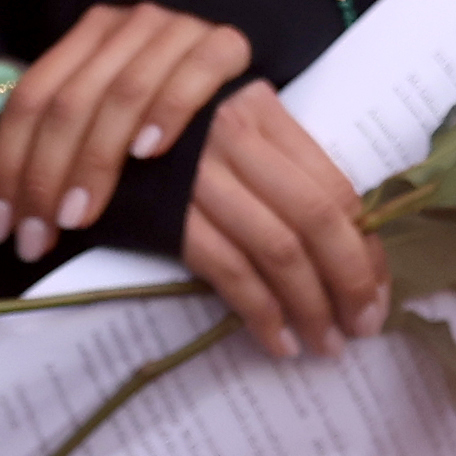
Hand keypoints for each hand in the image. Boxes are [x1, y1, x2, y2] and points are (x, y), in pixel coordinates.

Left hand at [0, 0, 251, 264]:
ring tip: (78, 217)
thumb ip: (77, 120)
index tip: (1, 223)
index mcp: (84, 38)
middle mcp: (120, 28)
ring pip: (119, 95)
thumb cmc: (172, 70)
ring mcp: (172, 31)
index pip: (30, 100)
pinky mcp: (224, 41)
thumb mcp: (116, 79)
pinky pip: (191, 77)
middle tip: (36, 235)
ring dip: (94, 162)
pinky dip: (166, 114)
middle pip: (68, 104)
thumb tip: (28, 198)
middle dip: (43, 177)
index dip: (8, 163)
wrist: (246, 9)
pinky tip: (148, 155)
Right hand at [180, 82, 387, 357]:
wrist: (77, 130)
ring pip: (278, 250)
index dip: (366, 249)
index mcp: (260, 111)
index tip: (378, 291)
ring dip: (311, 307)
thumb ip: (278, 163)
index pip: (334, 188)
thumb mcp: (227, 124)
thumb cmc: (162, 132)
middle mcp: (233, 137)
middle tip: (364, 327)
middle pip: (315, 220)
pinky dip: (260, 312)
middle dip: (350, 283)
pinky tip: (277, 340)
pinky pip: (227, 270)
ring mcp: (196, 175)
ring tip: (326, 344)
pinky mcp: (163, 213)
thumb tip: (349, 238)